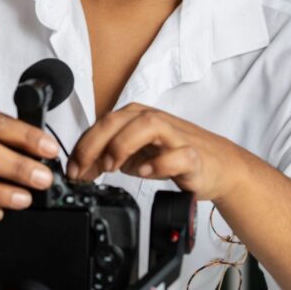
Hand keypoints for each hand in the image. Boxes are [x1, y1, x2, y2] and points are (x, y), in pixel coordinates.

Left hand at [66, 103, 238, 201]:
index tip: (72, 170)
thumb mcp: (134, 156)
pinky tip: (146, 172)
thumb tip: (80, 169)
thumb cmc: (175, 156)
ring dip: (123, 144)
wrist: (219, 167)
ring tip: (111, 166)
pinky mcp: (193, 154)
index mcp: (137, 117)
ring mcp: (175, 135)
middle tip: (84, 169)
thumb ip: (107, 158)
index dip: (83, 147)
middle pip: (118, 120)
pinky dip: (159, 163)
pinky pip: (177, 154)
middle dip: (95, 144)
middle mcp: (154, 120)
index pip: (102, 124)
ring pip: (147, 125)